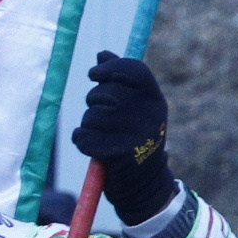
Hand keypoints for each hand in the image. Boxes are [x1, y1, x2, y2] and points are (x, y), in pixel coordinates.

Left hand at [70, 50, 176, 222]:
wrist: (144, 183)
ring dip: (88, 126)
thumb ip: (119, 81)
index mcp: (155, 99)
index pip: (134, 69)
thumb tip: (101, 54)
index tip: (93, 75)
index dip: (110, 67)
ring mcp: (137, 134)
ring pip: (91, 116)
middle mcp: (150, 114)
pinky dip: (82, 141)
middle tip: (99, 115)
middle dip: (93, 101)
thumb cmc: (134, 139)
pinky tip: (93, 148)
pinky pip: (84, 137)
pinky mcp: (120, 154)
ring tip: (101, 136)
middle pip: (105, 92)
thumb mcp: (135, 108)